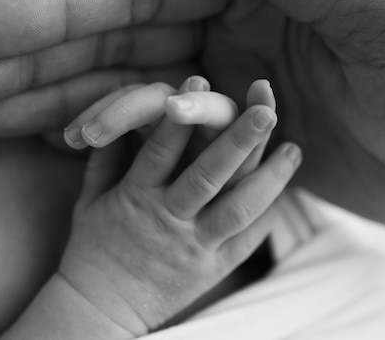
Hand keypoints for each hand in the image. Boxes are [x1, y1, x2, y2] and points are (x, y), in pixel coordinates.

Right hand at [59, 80, 299, 332]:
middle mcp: (168, 218)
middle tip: (267, 109)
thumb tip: (120, 120)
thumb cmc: (92, 249)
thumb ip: (105, 160)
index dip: (182, 115)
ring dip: (270, 177)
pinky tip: (285, 190)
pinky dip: (267, 216)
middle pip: (208, 174)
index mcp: (135, 197)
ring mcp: (194, 245)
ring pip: (238, 208)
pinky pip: (245, 242)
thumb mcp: (89, 201)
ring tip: (295, 150)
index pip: (160, 149)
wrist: (99, 309)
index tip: (201, 76)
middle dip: (238, 139)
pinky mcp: (211, 268)